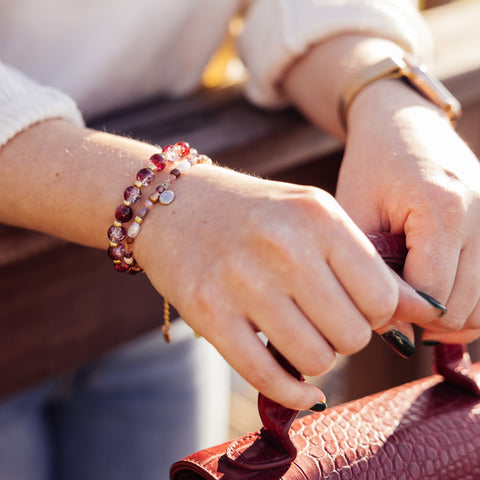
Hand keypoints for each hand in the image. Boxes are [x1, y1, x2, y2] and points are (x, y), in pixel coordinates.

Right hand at [136, 165, 438, 408]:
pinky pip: (267, 375)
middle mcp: (283, 245)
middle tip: (322, 324)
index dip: (375, 315)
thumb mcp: (311, 216)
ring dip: (315, 360)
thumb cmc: (252, 213)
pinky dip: (292, 394)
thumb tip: (415, 311)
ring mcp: (243, 280)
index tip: (355, 311)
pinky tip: (298, 390)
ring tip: (298, 337)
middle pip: (352, 334)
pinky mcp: (209, 311)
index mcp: (318, 216)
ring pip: (315, 360)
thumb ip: (364, 262)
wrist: (175, 203)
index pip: (382, 298)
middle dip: (344, 339)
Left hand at [337, 79, 479, 344]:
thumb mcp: (356, 215)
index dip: (402, 313)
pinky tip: (438, 297)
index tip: (376, 307)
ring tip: (415, 306)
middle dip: (426, 320)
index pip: (432, 295)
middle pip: (465, 307)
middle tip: (393, 310)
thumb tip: (397, 335)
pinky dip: (469, 301)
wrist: (403, 123)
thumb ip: (372, 273)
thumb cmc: (370, 167)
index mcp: (442, 210)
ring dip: (451, 317)